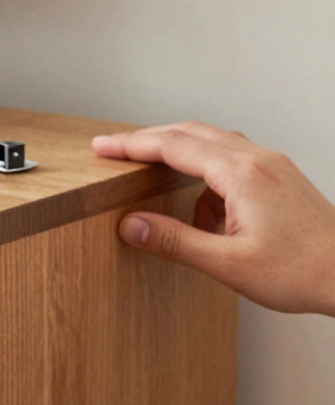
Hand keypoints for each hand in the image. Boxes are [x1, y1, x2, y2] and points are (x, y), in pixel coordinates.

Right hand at [93, 122, 334, 315]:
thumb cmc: (302, 271)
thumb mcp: (227, 263)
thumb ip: (174, 241)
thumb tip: (131, 225)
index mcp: (242, 174)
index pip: (173, 146)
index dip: (131, 145)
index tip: (102, 147)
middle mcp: (258, 160)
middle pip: (191, 132)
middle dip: (149, 139)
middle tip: (116, 151)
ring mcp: (273, 167)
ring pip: (213, 143)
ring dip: (178, 154)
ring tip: (154, 181)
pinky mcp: (280, 179)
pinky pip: (233, 161)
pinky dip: (206, 176)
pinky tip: (201, 210)